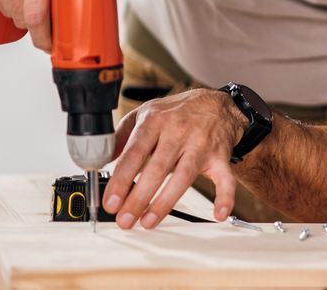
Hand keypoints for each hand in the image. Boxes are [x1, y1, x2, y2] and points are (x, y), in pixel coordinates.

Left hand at [102, 88, 243, 228]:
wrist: (218, 105)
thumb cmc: (178, 112)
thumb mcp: (146, 113)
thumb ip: (121, 135)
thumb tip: (101, 158)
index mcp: (156, 121)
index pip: (135, 152)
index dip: (121, 178)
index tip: (111, 201)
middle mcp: (179, 132)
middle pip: (158, 168)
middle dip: (139, 197)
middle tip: (125, 219)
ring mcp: (201, 145)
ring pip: (184, 176)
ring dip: (166, 202)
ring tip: (148, 221)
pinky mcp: (220, 157)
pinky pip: (225, 178)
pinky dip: (225, 197)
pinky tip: (218, 214)